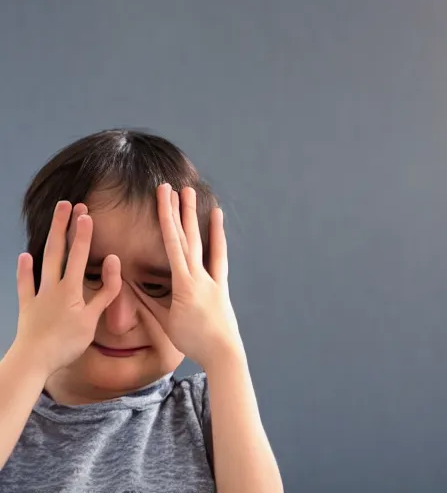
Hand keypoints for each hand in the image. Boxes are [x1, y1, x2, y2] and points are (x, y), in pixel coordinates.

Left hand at [13, 201, 121, 377]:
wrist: (34, 361)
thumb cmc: (67, 343)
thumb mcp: (93, 319)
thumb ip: (106, 290)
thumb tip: (113, 263)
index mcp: (71, 289)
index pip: (79, 255)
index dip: (83, 234)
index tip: (86, 214)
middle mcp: (53, 286)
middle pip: (59, 251)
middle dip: (64, 226)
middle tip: (68, 205)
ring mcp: (38, 294)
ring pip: (44, 261)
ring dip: (50, 239)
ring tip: (54, 221)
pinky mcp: (27, 305)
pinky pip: (24, 284)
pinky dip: (23, 270)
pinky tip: (23, 256)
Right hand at [157, 184, 243, 369]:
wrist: (223, 353)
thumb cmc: (192, 340)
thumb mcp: (166, 322)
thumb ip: (147, 302)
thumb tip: (129, 285)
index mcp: (184, 284)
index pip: (172, 244)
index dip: (166, 219)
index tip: (163, 197)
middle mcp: (199, 276)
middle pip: (186, 237)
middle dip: (178, 210)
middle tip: (171, 187)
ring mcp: (213, 278)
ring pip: (203, 242)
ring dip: (196, 218)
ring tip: (193, 196)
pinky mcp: (222, 283)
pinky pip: (219, 256)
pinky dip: (218, 237)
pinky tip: (217, 220)